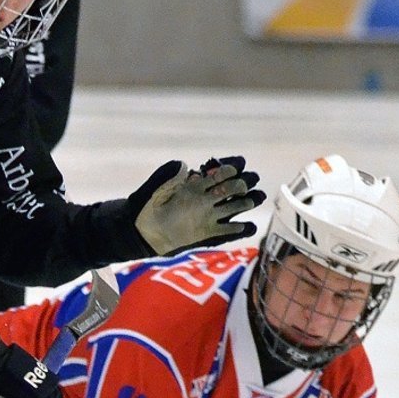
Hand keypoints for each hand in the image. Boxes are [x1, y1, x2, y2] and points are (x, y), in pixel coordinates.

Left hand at [129, 156, 264, 254]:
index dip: (228, 169)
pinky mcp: (208, 232)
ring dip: (246, 202)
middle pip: (232, 188)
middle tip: (247, 182)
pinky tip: (247, 226)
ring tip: (256, 198)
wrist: (142, 231)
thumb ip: (167, 176)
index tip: (236, 167)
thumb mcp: (154, 190)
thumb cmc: (146, 207)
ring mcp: (209, 215)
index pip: (218, 173)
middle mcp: (206, 198)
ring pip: (234, 206)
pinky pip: (228, 230)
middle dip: (242, 183)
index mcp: (195, 185)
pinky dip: (239, 228)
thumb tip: (183, 165)